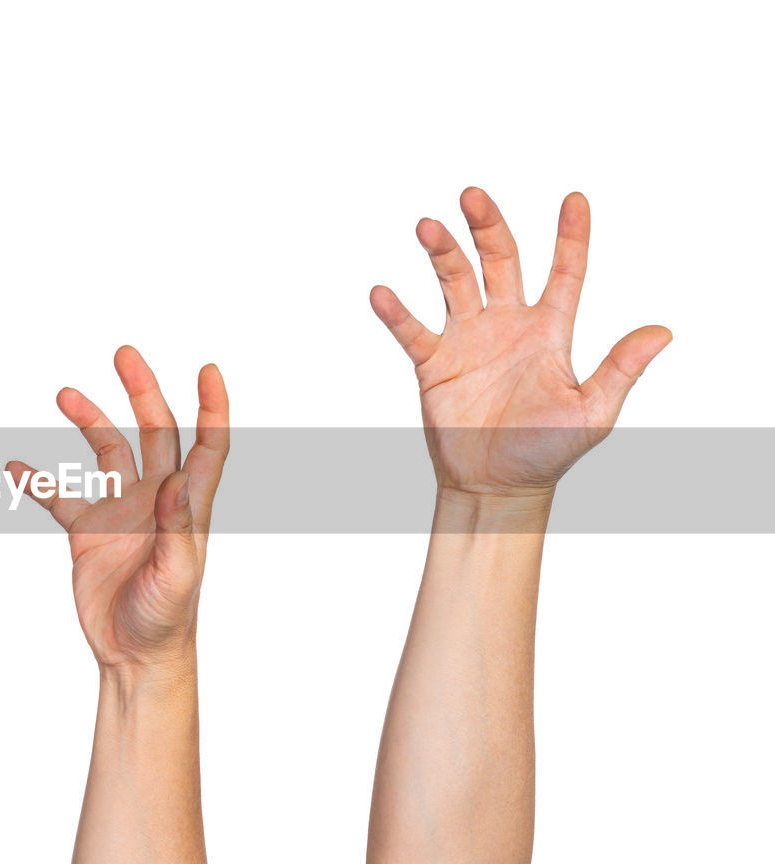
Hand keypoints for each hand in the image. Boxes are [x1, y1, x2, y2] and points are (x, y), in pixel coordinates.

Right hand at [7, 346, 228, 679]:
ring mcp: (121, 512)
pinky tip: (17, 468)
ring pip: (108, 452)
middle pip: (155, 431)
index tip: (209, 370)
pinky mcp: (89, 532)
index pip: (207, 445)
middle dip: (142, 392)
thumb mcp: (177, 575)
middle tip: (124, 355)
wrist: (134, 654)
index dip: (212, 408)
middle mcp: (156, 499)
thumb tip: (178, 481)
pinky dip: (40, 481)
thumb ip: (178, 527)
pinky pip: (60, 497)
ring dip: (90, 421)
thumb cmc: (166, 619)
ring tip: (66, 394)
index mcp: (187, 506)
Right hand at [370, 187, 671, 497]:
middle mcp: (507, 325)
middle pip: (499, 260)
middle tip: (473, 196)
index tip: (576, 200)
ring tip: (428, 227)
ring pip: (454, 282)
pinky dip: (396, 312)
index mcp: (549, 332)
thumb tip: (662, 333)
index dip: (571, 237)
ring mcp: (468, 340)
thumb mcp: (592, 413)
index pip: (564, 273)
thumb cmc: (547, 452)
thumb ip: (620, 370)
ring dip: (442, 253)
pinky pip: (413, 331)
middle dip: (487, 226)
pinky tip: (382, 293)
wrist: (496, 487)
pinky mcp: (435, 364)